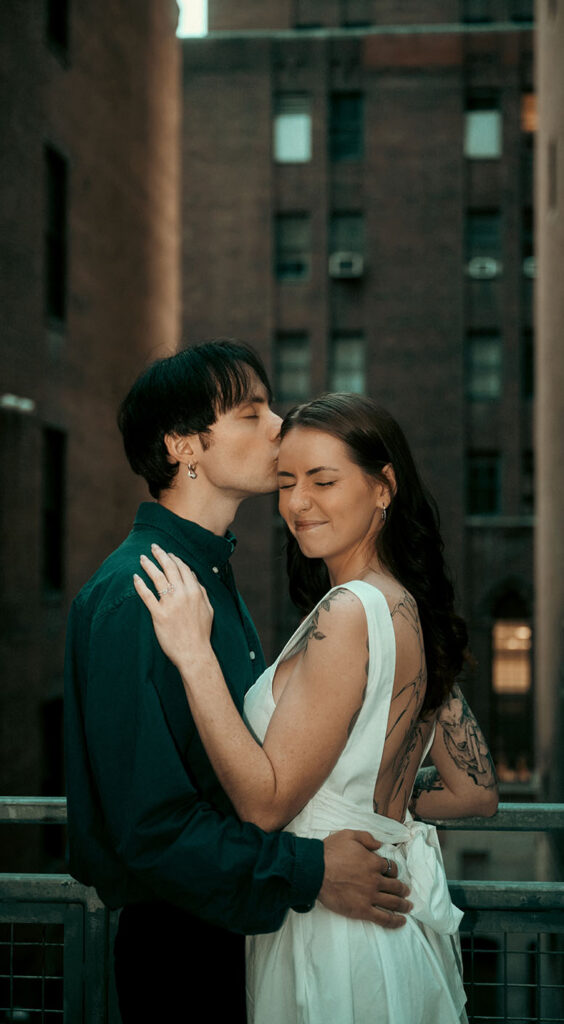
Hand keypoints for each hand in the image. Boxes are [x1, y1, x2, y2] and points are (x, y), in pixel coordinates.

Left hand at [133, 545, 213, 669]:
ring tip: (143, 558)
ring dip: (149, 565)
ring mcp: (170, 604)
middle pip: (170, 568)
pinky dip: (140, 585)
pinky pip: (147, 595)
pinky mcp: (159, 614)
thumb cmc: (201, 633)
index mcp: (196, 591)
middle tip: (153, 547)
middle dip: (161, 555)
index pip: (184, 569)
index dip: (175, 559)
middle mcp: (183, 594)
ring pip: (158, 578)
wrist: (194, 652)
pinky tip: (135, 577)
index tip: (168, 553)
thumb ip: (202, 592)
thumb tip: (195, 579)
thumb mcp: (208, 609)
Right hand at [318, 829, 411, 927]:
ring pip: (393, 902)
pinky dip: (395, 921)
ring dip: (403, 904)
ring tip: (408, 906)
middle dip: (403, 889)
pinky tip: (401, 921)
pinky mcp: (362, 910)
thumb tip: (379, 844)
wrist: (315, 871)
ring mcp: (370, 896)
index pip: (390, 868)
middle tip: (406, 891)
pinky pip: (383, 918)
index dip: (393, 870)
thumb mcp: (349, 835)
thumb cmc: (330, 852)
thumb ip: (367, 838)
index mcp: (373, 862)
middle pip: (395, 886)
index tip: (392, 873)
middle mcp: (376, 880)